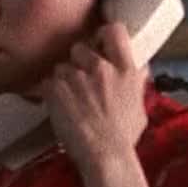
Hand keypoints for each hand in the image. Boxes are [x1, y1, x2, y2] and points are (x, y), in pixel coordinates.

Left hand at [46, 22, 149, 171]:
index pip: (114, 31)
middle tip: (80, 78)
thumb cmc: (124, 136)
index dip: (104, 33)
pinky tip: (58, 106)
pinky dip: (50, 92)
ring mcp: (76, 77)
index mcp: (125, 69)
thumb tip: (137, 68)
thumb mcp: (140, 105)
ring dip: (63, 78)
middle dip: (77, 60)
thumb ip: (136, 82)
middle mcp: (100, 68)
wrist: (104, 155)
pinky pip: (47, 81)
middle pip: (80, 47)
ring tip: (69, 98)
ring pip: (61, 66)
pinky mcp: (55, 89)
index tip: (100, 42)